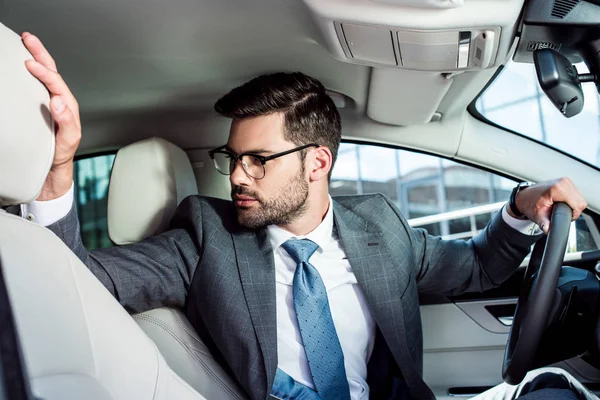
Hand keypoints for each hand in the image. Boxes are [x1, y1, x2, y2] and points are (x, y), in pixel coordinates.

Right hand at [21, 32, 80, 200]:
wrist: (53, 176)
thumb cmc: (60, 160)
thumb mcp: (67, 144)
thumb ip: (67, 124)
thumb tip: (60, 101)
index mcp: (69, 110)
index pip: (57, 84)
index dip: (45, 71)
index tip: (30, 63)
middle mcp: (62, 106)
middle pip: (53, 74)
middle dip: (42, 54)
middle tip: (28, 38)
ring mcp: (52, 108)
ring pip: (45, 79)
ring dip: (38, 59)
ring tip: (26, 45)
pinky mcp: (42, 112)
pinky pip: (37, 89)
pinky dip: (31, 75)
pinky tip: (22, 68)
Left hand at [510, 177, 586, 233]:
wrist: (525, 196)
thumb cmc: (530, 204)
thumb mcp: (537, 215)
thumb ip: (544, 223)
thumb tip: (548, 230)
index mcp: (557, 188)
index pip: (577, 205)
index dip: (573, 214)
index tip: (564, 217)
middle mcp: (563, 182)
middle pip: (580, 202)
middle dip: (573, 211)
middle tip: (560, 214)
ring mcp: (566, 181)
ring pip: (580, 198)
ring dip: (573, 206)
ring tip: (560, 208)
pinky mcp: (567, 182)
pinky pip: (577, 194)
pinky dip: (572, 201)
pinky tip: (562, 203)